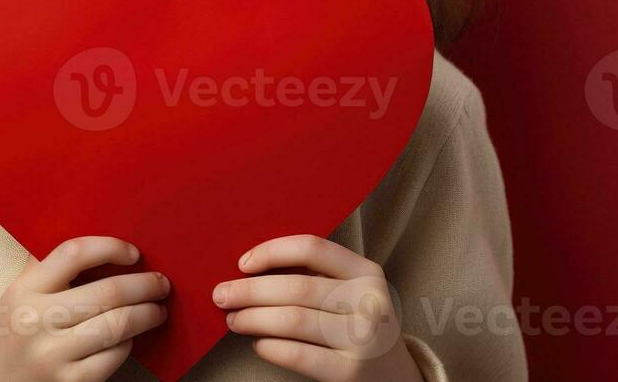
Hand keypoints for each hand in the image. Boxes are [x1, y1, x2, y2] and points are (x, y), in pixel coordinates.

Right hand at [0, 236, 170, 381]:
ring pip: (118, 324)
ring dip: (147, 314)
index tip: (134, 253)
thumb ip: (47, 273)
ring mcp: (52, 354)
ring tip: (157, 310)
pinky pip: (113, 356)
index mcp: (23, 290)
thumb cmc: (13, 339)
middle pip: (108, 291)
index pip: (74, 253)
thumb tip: (100, 247)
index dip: (111, 247)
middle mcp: (36, 320)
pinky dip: (128, 344)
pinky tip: (130, 339)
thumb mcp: (17, 300)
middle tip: (161, 284)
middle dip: (145, 285)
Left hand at [214, 234, 424, 380]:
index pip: (312, 248)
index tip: (242, 263)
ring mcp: (362, 339)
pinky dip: (269, 347)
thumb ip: (315, 276)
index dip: (272, 252)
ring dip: (252, 318)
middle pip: (295, 287)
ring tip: (234, 319)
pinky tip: (258, 343)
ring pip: (291, 320)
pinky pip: (297, 354)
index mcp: (366, 272)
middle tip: (221, 295)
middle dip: (249, 291)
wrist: (396, 377)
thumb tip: (248, 269)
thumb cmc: (358, 325)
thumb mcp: (351, 293)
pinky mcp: (350, 372)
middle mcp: (369, 302)